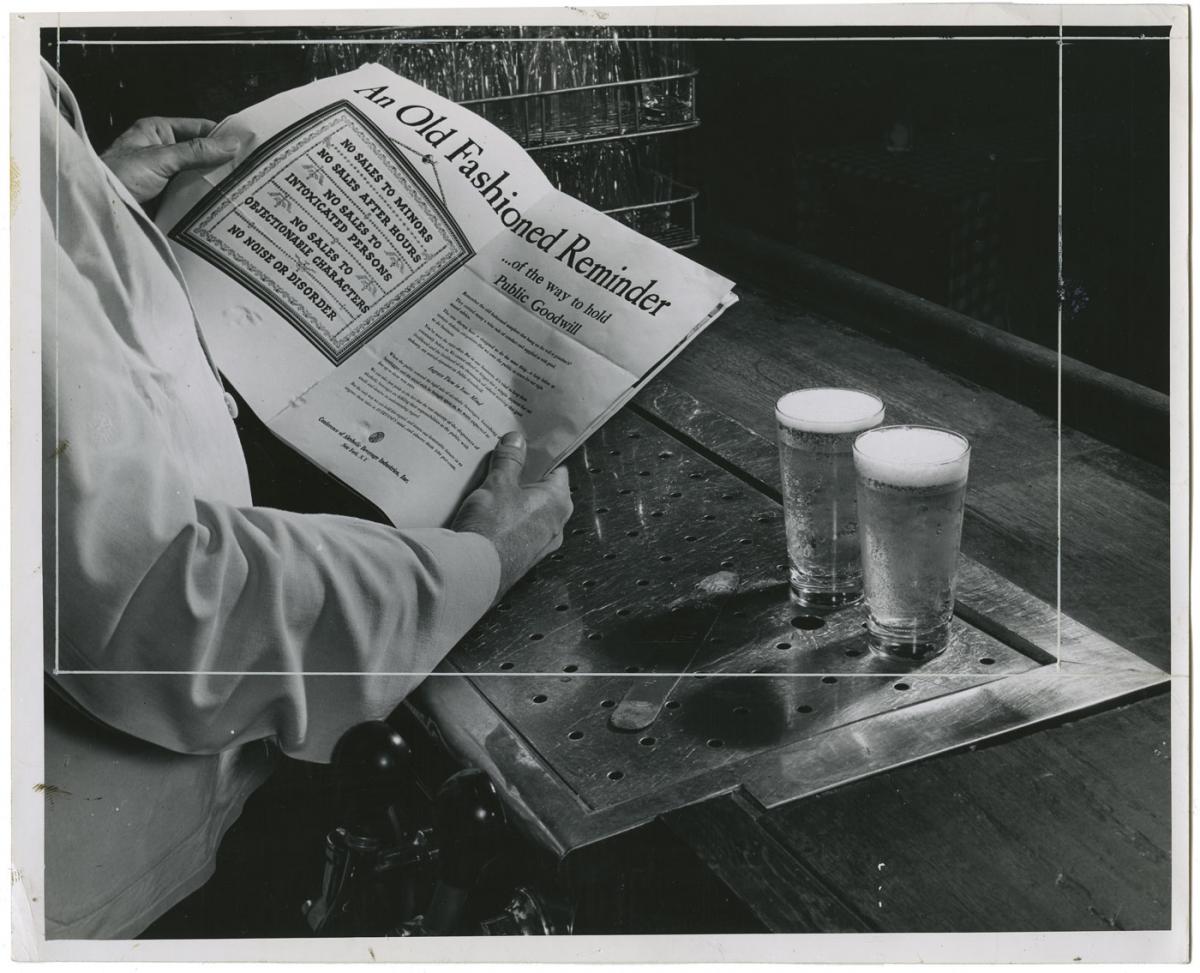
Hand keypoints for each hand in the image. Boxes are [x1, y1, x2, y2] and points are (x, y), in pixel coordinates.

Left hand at [100, 117, 239, 203]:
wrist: (101, 209)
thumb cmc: (119, 175)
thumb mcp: (161, 158)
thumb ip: (197, 151)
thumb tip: (233, 144)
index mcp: (158, 132)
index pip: (199, 128)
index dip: (222, 136)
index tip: (248, 146)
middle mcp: (163, 151)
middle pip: (201, 154)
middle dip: (222, 162)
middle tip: (251, 171)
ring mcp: (166, 175)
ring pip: (198, 176)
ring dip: (215, 183)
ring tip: (244, 189)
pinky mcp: (167, 197)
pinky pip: (191, 195)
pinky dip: (205, 200)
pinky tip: (224, 204)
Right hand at [451, 432, 572, 596]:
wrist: (474, 571)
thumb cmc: (493, 526)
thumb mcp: (498, 483)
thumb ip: (510, 459)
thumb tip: (516, 439)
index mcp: (559, 502)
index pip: (557, 469)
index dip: (541, 455)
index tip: (527, 443)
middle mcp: (556, 524)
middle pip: (542, 491)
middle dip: (523, 476)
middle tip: (504, 460)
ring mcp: (540, 543)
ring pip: (529, 511)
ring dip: (513, 499)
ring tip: (491, 483)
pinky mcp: (522, 556)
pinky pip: (517, 530)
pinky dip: (506, 519)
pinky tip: (486, 510)